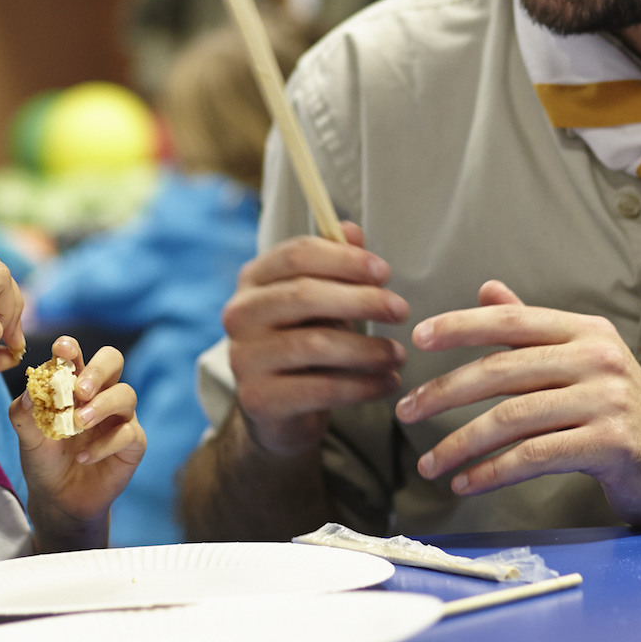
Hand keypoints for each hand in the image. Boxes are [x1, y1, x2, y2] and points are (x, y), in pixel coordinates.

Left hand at [11, 337, 145, 551]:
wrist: (57, 499)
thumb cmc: (45, 459)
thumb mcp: (27, 437)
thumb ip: (23, 413)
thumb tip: (30, 391)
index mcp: (74, 384)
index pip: (77, 356)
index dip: (71, 348)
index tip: (61, 350)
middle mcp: (101, 394)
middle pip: (113, 361)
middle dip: (97, 370)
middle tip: (80, 390)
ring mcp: (119, 417)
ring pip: (126, 394)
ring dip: (102, 406)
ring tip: (79, 424)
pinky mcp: (133, 443)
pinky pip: (129, 433)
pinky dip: (105, 444)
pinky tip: (84, 457)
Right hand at [222, 223, 408, 457]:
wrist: (276, 410)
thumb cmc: (303, 342)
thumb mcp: (319, 301)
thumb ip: (334, 265)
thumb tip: (352, 231)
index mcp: (253, 280)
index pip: (296, 255)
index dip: (344, 259)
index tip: (385, 271)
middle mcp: (239, 314)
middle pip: (304, 295)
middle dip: (361, 300)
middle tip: (401, 310)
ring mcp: (244, 358)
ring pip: (315, 344)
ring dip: (367, 349)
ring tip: (398, 354)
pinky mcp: (259, 400)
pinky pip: (320, 389)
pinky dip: (362, 386)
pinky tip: (387, 384)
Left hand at [396, 280, 640, 524]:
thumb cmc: (622, 415)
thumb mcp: (583, 362)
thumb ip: (533, 330)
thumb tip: (486, 290)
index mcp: (586, 331)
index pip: (512, 320)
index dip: (462, 325)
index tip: (418, 337)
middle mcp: (598, 358)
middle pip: (502, 370)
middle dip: (444, 392)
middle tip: (406, 411)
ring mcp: (607, 401)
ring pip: (512, 418)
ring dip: (461, 444)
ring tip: (429, 463)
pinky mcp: (612, 444)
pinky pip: (534, 457)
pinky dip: (492, 472)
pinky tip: (466, 483)